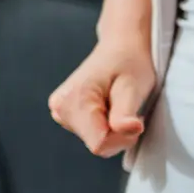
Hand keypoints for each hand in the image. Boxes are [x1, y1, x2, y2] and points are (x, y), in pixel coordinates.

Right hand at [49, 36, 156, 157]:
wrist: (119, 48)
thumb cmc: (129, 63)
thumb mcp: (134, 86)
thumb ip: (126, 112)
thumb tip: (130, 130)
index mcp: (73, 101)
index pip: (100, 145)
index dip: (123, 138)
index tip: (134, 118)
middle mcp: (59, 108)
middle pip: (97, 144)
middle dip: (118, 133)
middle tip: (127, 108)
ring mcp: (59, 111)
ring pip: (94, 141)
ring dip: (113, 129)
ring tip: (117, 104)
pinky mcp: (64, 114)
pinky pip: (90, 134)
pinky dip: (105, 126)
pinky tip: (108, 107)